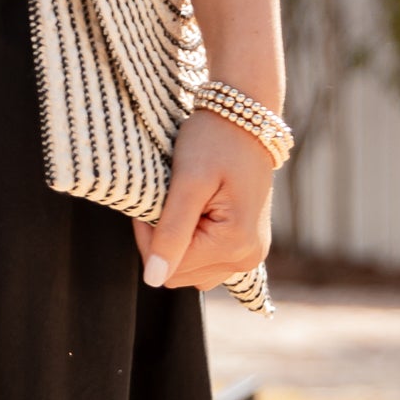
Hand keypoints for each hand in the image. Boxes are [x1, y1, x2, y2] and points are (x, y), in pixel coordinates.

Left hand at [139, 107, 275, 297]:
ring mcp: (250, 255)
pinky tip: (196, 213)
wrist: (245, 120)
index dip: (149, 237)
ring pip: (191, 272)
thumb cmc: (215, 141)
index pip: (169, 269)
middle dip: (164, 241)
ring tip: (185, 205)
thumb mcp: (188, 182)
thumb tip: (153, 279)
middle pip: (180, 275)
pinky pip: (207, 263)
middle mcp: (248, 259)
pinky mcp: (247, 247)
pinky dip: (194, 243)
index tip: (153, 201)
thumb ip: (172, 233)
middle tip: (168, 200)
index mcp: (235, 245)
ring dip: (178, 244)